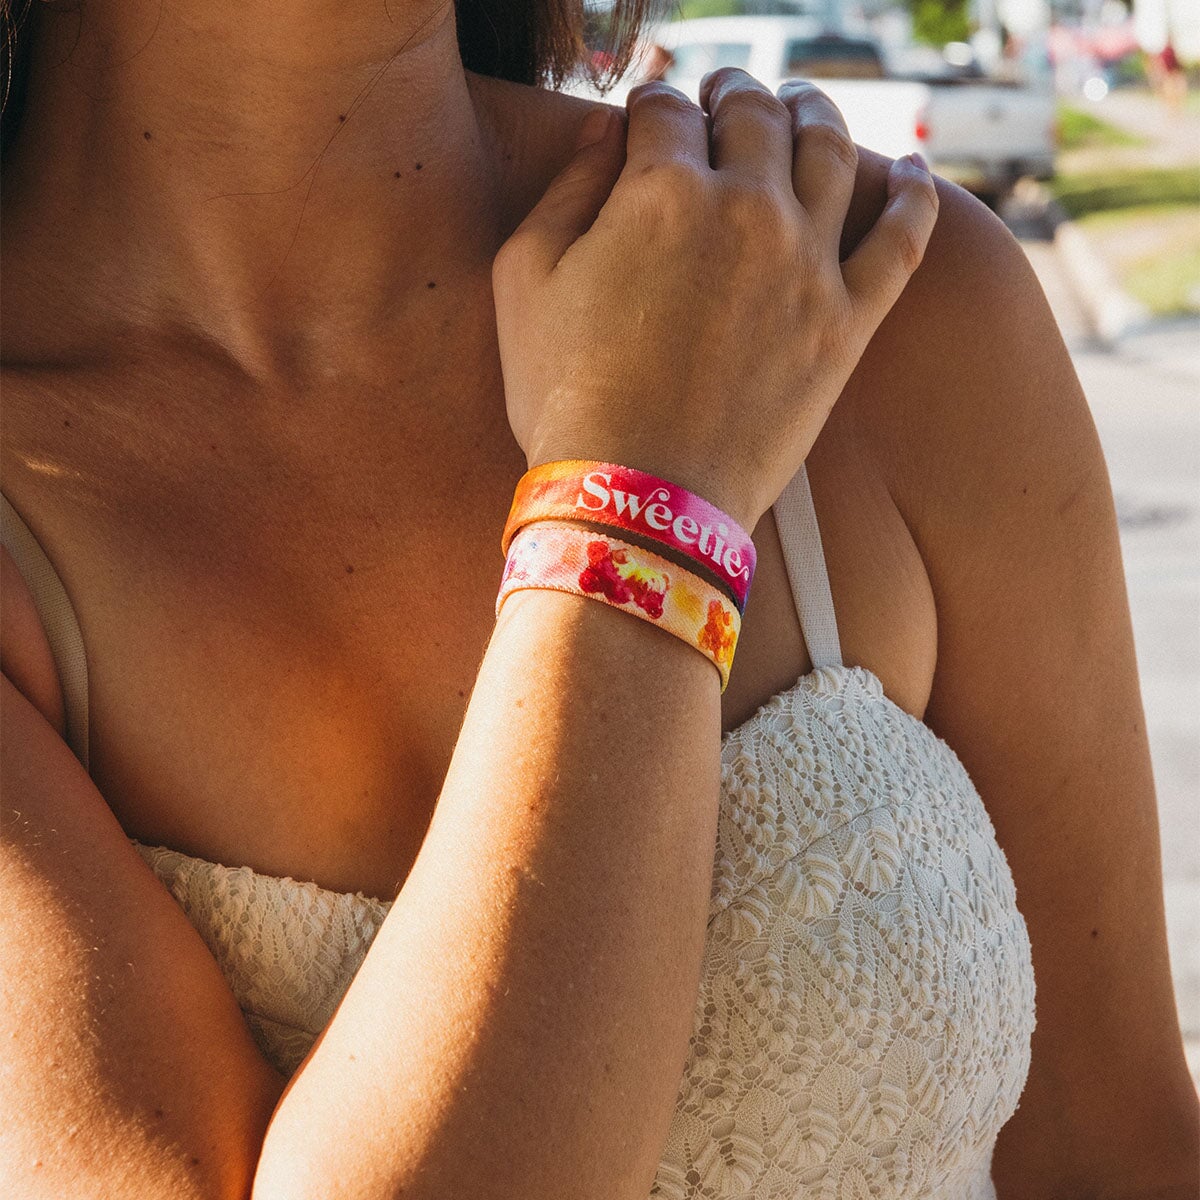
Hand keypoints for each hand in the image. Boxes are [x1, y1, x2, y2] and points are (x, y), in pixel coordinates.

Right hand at [490, 70, 937, 529]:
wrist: (641, 499)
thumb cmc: (566, 397)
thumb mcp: (524, 282)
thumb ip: (564, 188)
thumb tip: (602, 129)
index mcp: (661, 190)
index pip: (665, 108)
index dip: (653, 102)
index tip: (650, 115)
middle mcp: (746, 208)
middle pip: (754, 113)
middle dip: (734, 91)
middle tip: (726, 93)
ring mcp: (807, 263)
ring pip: (830, 151)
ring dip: (814, 111)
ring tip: (803, 104)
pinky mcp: (848, 322)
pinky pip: (903, 237)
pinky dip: (914, 193)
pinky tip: (911, 169)